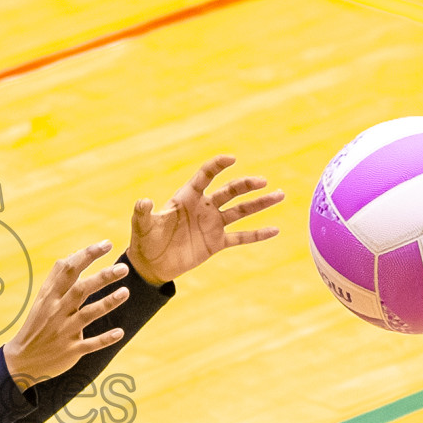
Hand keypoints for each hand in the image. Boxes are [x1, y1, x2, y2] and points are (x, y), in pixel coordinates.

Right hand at [2, 240, 129, 390]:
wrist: (22, 360)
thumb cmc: (37, 324)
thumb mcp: (43, 299)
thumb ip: (58, 278)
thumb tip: (75, 255)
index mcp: (50, 296)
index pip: (68, 269)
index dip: (87, 255)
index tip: (107, 244)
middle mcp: (57, 311)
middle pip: (81, 289)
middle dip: (103, 277)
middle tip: (124, 267)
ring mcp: (63, 331)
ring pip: (88, 314)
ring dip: (108, 303)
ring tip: (126, 292)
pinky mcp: (70, 351)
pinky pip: (89, 344)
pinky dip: (105, 339)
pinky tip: (120, 332)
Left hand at [126, 156, 283, 283]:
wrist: (151, 264)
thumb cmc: (145, 240)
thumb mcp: (143, 226)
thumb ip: (144, 212)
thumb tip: (143, 201)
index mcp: (187, 197)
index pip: (205, 176)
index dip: (217, 166)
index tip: (231, 159)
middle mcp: (204, 207)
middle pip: (229, 191)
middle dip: (246, 185)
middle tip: (263, 181)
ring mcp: (213, 225)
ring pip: (241, 211)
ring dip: (260, 203)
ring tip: (280, 194)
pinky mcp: (216, 243)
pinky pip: (241, 237)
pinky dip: (257, 234)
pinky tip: (275, 230)